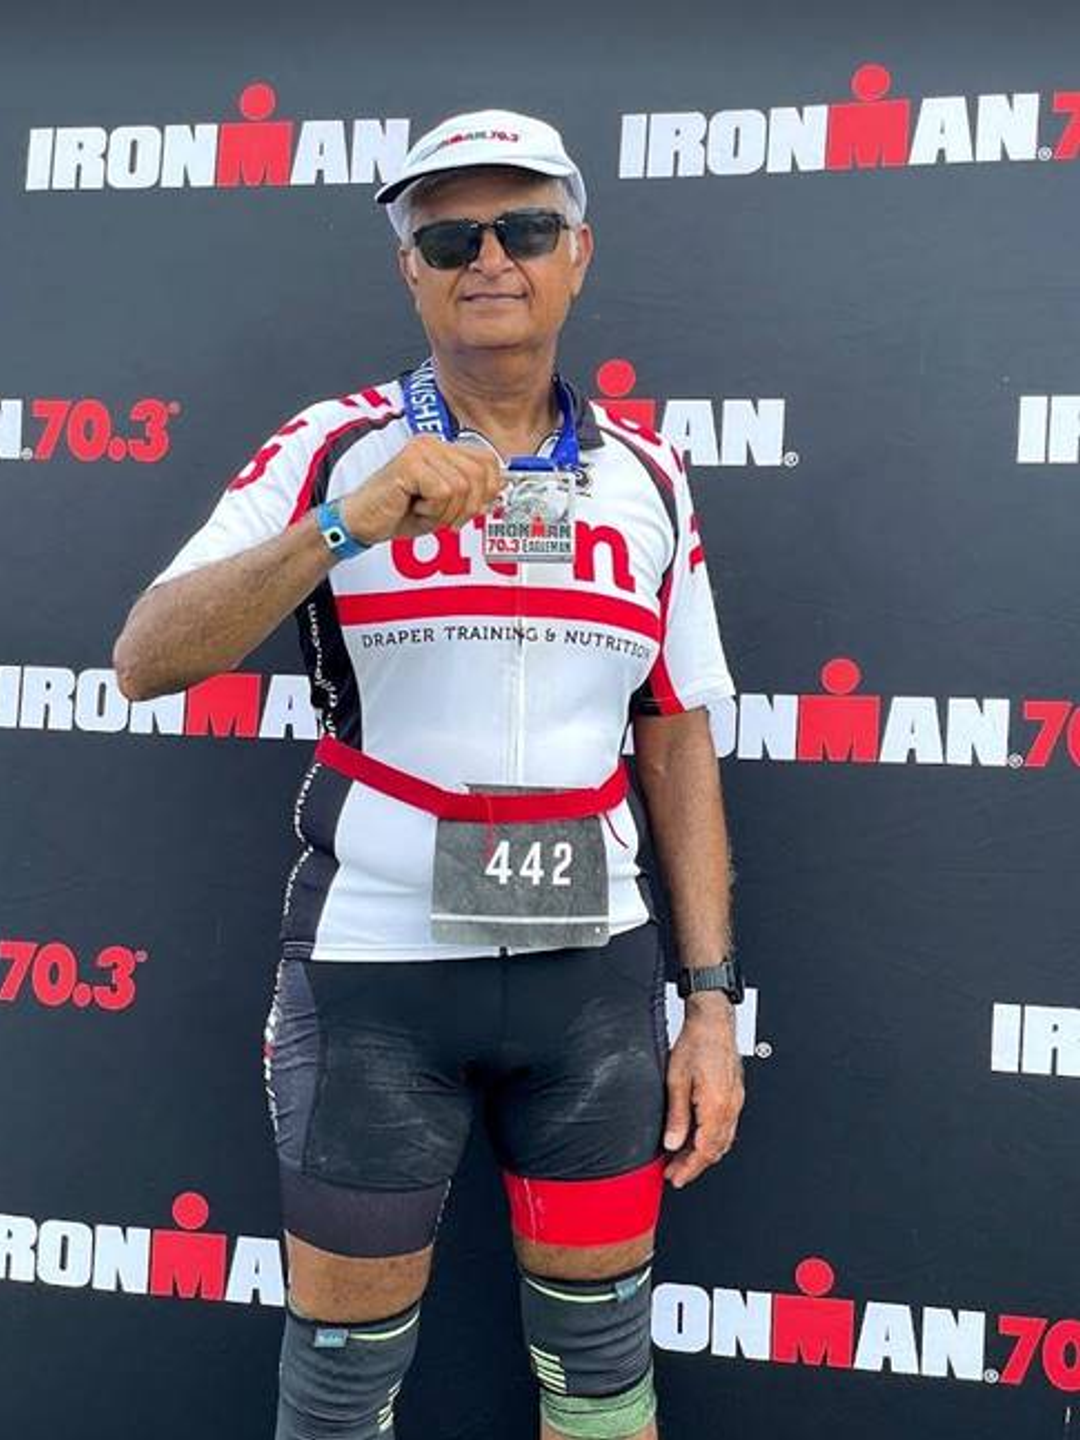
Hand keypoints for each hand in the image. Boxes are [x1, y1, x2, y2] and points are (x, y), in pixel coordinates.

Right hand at [341, 435, 504, 542]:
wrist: (362, 522)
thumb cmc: (399, 513)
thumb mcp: (445, 506)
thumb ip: (472, 494)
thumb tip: (502, 486)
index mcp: (442, 448)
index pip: (488, 460)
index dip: (489, 489)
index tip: (474, 509)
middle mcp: (432, 443)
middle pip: (479, 474)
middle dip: (468, 507)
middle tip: (446, 519)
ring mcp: (420, 450)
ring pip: (461, 486)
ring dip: (446, 512)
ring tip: (425, 512)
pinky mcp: (409, 463)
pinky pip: (442, 492)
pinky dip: (433, 510)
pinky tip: (414, 508)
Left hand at [663, 992, 744, 1188]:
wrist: (713, 1022)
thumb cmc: (696, 1043)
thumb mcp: (676, 1080)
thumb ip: (677, 1116)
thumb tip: (673, 1143)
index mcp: (716, 1106)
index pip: (704, 1151)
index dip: (689, 1169)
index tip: (676, 1178)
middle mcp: (730, 1107)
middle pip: (715, 1150)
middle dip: (694, 1166)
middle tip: (674, 1173)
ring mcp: (735, 1102)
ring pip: (723, 1140)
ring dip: (703, 1154)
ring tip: (682, 1159)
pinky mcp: (734, 1096)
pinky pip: (726, 1127)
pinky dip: (712, 1139)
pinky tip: (697, 1139)